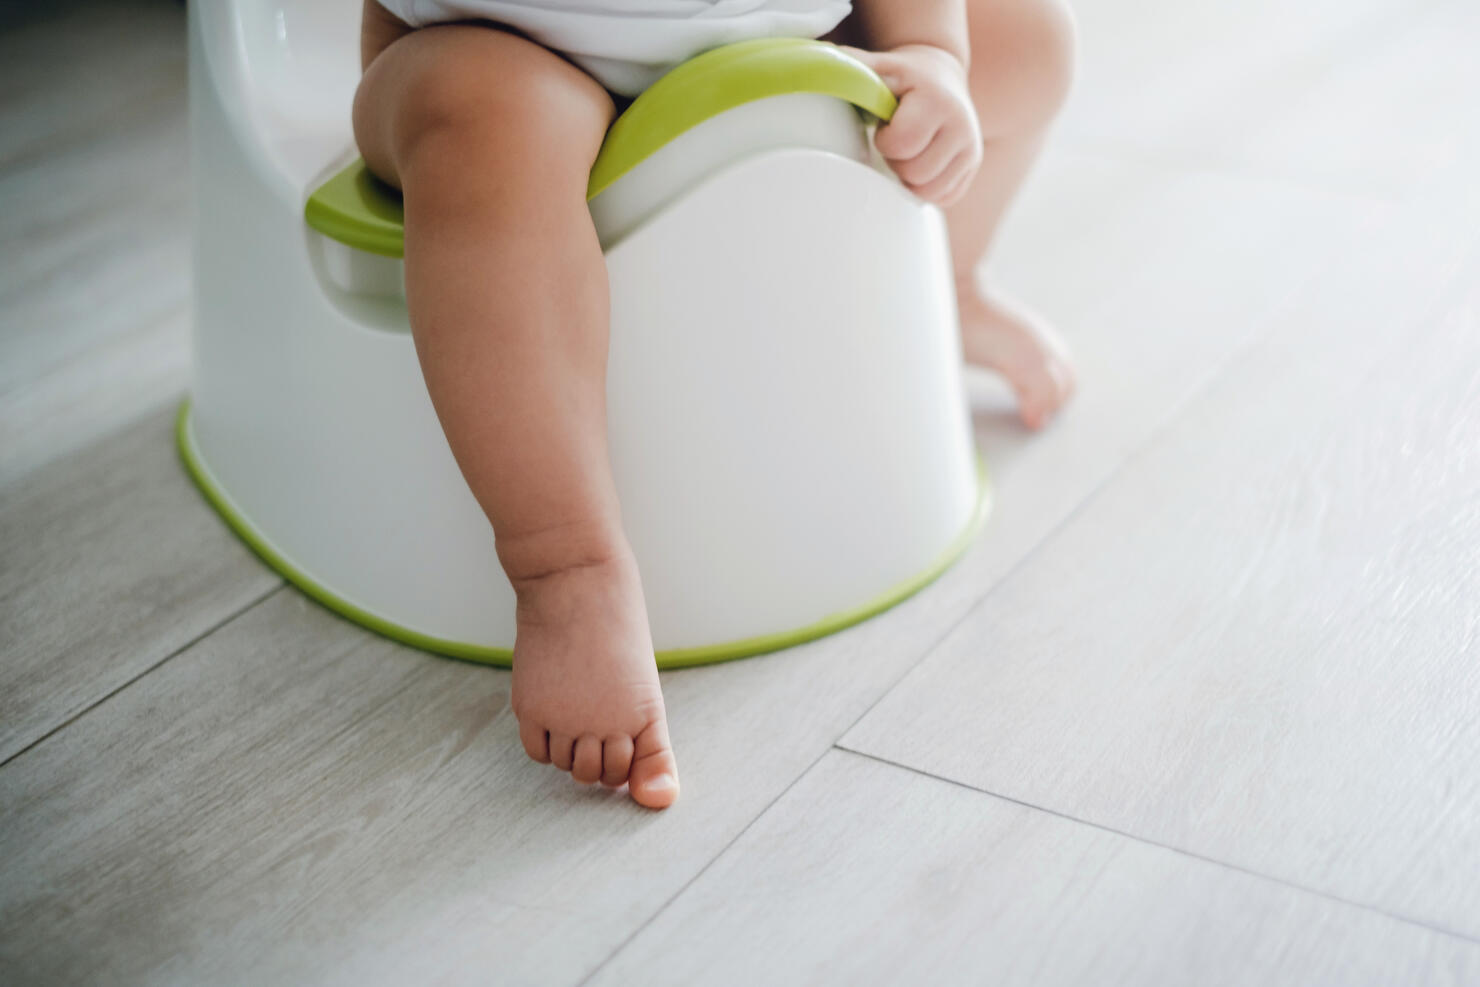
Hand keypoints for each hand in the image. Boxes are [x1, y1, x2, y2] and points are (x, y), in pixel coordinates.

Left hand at [840, 43, 982, 206]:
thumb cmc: (903, 76)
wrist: (943, 78)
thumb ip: (854, 67)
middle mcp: (961, 127)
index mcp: (937, 102)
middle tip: (896, 141)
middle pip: (915, 174)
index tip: (885, 126)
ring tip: (908, 152)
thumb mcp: (881, 66)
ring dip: (909, 179)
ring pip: (929, 192)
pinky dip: (926, 188)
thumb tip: (818, 67)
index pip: (902, 145)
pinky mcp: (973, 168)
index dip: (885, 141)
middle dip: (897, 162)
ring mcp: (971, 150)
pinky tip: (921, 164)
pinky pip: (943, 198)